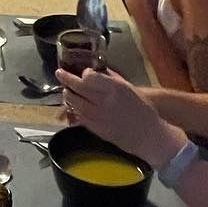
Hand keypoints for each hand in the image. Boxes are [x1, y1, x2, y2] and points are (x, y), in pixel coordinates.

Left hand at [56, 68, 183, 168]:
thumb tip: (97, 71)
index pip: (89, 76)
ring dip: (67, 94)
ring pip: (73, 102)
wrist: (147, 136)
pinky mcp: (94, 128)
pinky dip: (73, 108)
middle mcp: (103, 101)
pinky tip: (73, 105)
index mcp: (114, 89)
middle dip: (66, 78)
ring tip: (66, 89)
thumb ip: (112, 78)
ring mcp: (97, 116)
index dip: (84, 73)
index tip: (84, 72)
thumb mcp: (129, 88)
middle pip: (77, 87)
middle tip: (60, 73)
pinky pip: (77, 116)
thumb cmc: (142, 109)